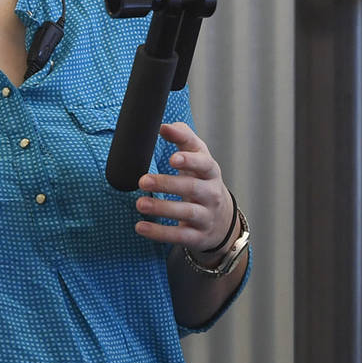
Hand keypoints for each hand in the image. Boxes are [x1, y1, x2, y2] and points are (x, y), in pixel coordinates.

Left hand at [136, 121, 236, 253]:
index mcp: (210, 172)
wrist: (221, 220)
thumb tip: (163, 125)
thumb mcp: (199, 159)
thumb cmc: (203, 182)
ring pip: (186, 212)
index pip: (204, 164)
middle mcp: (211, 194)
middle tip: (143, 180)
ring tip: (140, 203)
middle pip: (191, 187)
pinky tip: (140, 226)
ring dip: (162, 208)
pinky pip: (178, 236)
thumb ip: (183, 138)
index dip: (190, 161)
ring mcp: (205, 216)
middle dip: (167, 184)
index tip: (173, 157)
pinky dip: (159, 233)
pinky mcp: (197, 237)